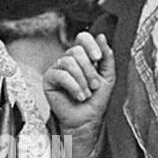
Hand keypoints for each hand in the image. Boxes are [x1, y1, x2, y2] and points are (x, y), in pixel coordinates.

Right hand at [44, 32, 114, 157]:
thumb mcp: (108, 76)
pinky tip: (78, 96)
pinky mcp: (49, 79)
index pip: (82, 38)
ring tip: (86, 94)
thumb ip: (107, 57)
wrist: (87, 121)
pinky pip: (61, 74)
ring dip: (82, 81)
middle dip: (89, 70)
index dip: (90, 44)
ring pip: (69, 62)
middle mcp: (69, 60)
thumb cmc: (96, 101)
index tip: (98, 58)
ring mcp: (58, 68)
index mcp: (83, 57)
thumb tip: (101, 36)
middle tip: (94, 86)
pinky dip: (73, 87)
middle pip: (77, 50)